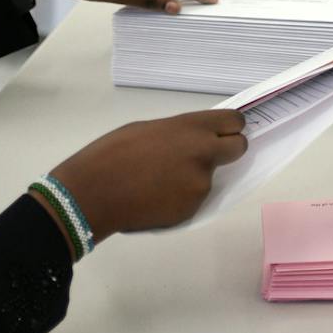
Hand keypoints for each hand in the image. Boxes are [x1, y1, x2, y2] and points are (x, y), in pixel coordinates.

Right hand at [49, 110, 247, 236]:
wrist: (94, 193)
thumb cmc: (113, 153)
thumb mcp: (150, 129)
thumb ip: (180, 133)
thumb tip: (194, 141)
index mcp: (193, 128)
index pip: (235, 122)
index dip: (230, 127)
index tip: (222, 132)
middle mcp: (204, 154)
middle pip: (238, 149)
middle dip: (227, 151)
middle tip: (203, 156)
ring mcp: (200, 185)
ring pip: (210, 178)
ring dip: (194, 177)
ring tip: (160, 180)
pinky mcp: (191, 210)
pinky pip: (194, 199)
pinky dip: (181, 197)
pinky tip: (155, 196)